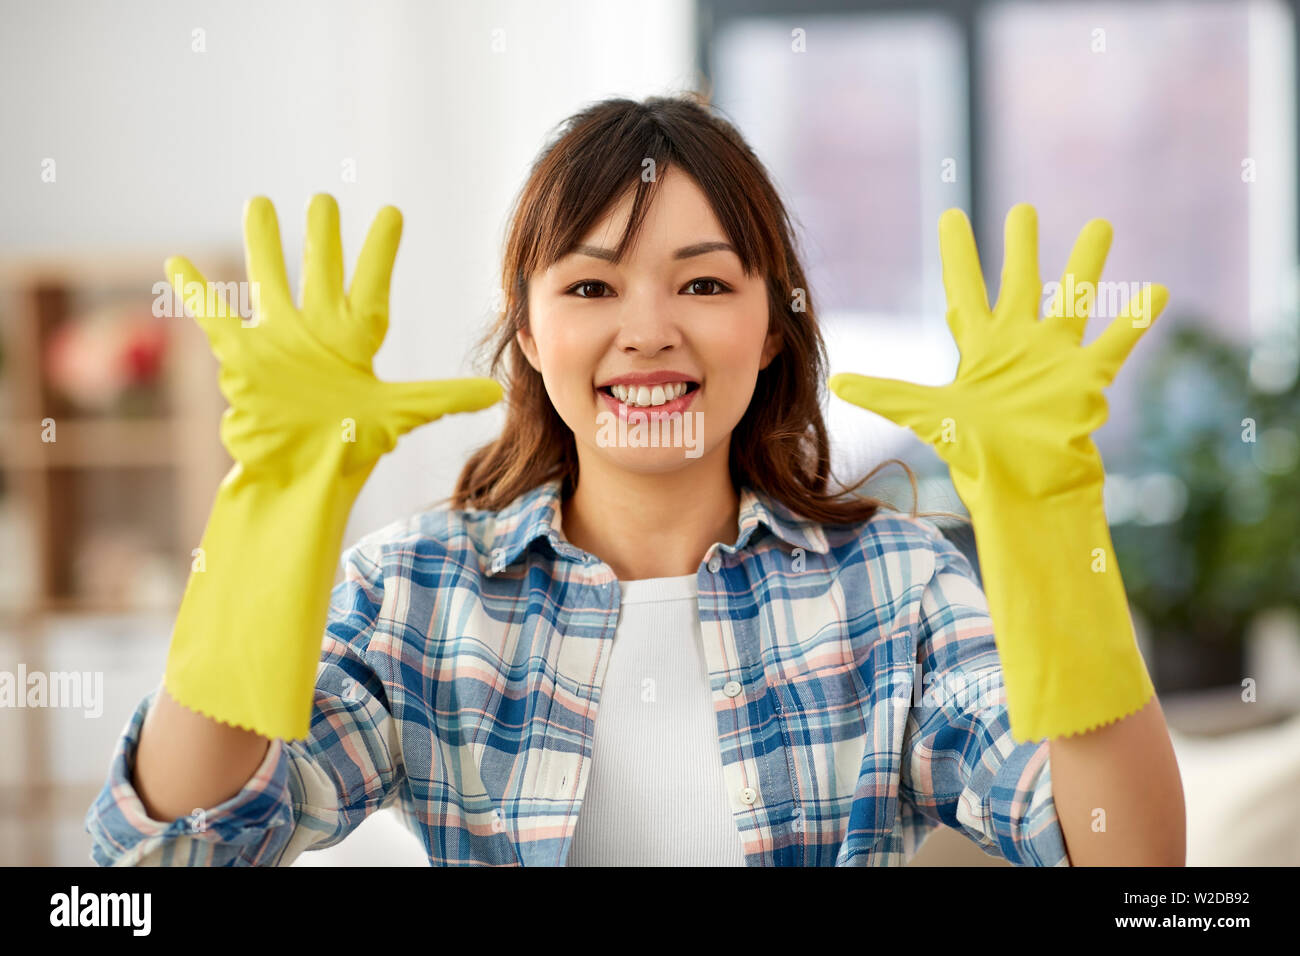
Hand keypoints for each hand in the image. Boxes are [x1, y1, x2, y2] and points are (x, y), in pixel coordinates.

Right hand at [166, 194, 501, 484]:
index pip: (371, 286)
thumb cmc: (350, 450)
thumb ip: (442, 397)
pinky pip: (214, 318)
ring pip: (268, 280)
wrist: (301, 478)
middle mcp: (317, 333)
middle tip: (323, 199)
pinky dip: (196, 292)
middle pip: (319, 272)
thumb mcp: (400, 414)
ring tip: (259, 202)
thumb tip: (495, 393)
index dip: (380, 251)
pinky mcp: (242, 359)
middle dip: (322, 237)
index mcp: (355, 341)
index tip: (391, 213)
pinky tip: (177, 262)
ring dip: (263, 244)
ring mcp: (278, 342)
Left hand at [829, 203, 1167, 510]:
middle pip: (1020, 284)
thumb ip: (886, 394)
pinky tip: (1154, 290)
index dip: (959, 255)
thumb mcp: (926, 413)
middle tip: (1023, 208)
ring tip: (1100, 223)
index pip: (965, 289)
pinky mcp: (1087, 378)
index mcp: (980, 347)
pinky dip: (1134, 317)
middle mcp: (1018, 345)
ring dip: (1086, 263)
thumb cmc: (976, 455)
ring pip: (1075, 298)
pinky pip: (1116, 340)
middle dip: (1021, 248)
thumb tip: (837, 383)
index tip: (953, 215)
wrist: (1022, 488)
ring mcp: (1055, 359)